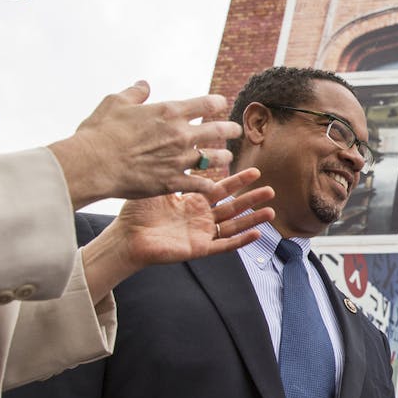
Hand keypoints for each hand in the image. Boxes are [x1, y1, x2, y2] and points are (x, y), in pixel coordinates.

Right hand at [48, 81, 243, 206]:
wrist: (93, 164)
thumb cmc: (100, 132)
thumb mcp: (115, 102)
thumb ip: (135, 93)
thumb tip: (143, 84)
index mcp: (170, 112)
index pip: (207, 103)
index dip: (218, 103)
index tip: (220, 105)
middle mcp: (181, 135)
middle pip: (219, 131)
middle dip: (231, 130)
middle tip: (236, 130)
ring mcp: (180, 159)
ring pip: (215, 158)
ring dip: (223, 157)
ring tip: (226, 157)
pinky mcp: (173, 182)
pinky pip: (201, 185)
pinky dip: (210, 185)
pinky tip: (214, 186)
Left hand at [81, 168, 273, 301]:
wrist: (126, 237)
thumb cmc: (136, 212)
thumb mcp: (159, 186)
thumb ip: (176, 172)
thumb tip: (187, 148)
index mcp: (192, 202)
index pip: (220, 189)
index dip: (238, 181)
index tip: (255, 171)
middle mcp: (200, 218)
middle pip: (232, 207)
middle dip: (251, 198)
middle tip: (270, 189)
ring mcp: (201, 234)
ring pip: (233, 226)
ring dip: (252, 219)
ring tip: (271, 210)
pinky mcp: (199, 249)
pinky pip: (224, 245)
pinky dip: (241, 240)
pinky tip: (257, 233)